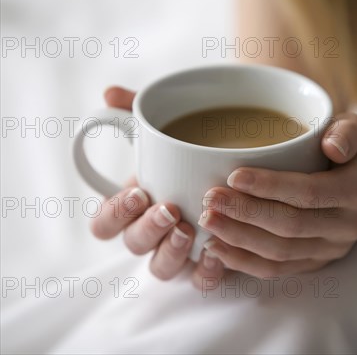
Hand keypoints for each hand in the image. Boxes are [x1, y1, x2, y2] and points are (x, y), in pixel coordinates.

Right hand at [89, 87, 209, 280]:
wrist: (235, 156)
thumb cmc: (190, 146)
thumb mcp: (166, 127)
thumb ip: (138, 113)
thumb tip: (109, 94)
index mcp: (132, 206)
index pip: (104, 223)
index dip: (114, 214)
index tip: (138, 191)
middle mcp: (151, 232)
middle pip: (133, 246)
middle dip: (147, 230)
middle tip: (168, 209)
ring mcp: (177, 251)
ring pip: (162, 268)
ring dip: (170, 253)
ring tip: (188, 230)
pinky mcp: (206, 262)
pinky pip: (200, 280)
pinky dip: (205, 272)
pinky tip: (216, 253)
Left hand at [196, 112, 356, 283]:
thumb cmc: (352, 153)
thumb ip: (348, 132)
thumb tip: (331, 147)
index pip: (310, 193)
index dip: (271, 187)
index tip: (234, 176)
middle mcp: (347, 227)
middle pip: (291, 226)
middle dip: (246, 214)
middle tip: (210, 199)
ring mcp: (331, 250)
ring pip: (280, 253)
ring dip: (239, 239)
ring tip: (207, 220)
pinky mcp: (314, 264)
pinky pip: (277, 270)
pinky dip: (243, 261)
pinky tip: (216, 247)